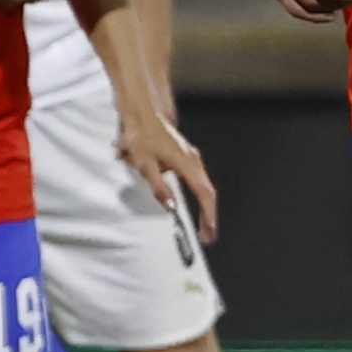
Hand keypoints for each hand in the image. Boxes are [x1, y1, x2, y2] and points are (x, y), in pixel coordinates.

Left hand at [117, 106, 219, 242]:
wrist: (143, 115)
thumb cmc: (142, 138)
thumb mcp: (145, 166)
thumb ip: (160, 188)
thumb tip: (172, 207)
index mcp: (186, 164)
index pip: (204, 194)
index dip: (208, 215)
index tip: (209, 231)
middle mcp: (194, 160)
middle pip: (208, 192)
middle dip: (209, 216)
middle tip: (207, 235)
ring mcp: (192, 157)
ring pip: (204, 185)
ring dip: (205, 206)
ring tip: (202, 225)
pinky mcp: (187, 156)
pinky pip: (198, 179)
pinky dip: (200, 195)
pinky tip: (194, 203)